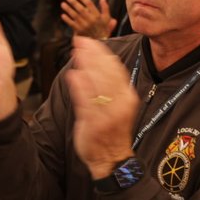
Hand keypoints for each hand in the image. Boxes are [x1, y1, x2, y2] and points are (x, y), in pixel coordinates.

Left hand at [61, 0, 114, 38]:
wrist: (100, 42)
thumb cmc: (103, 29)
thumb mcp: (107, 18)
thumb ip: (105, 8)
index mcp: (97, 16)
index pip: (89, 4)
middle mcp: (90, 20)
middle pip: (81, 9)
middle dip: (74, 2)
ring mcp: (84, 26)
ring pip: (75, 15)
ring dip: (68, 9)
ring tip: (63, 4)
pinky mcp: (79, 31)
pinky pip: (72, 24)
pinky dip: (67, 19)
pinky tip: (63, 15)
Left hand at [64, 36, 138, 178]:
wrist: (111, 158)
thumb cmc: (112, 129)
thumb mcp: (117, 104)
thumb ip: (109, 84)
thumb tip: (99, 59)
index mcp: (127, 96)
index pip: (115, 68)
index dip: (102, 52)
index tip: (90, 41)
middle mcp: (121, 103)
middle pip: (106, 72)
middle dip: (92, 54)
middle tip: (79, 41)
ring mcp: (108, 114)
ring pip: (97, 84)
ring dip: (86, 66)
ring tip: (75, 53)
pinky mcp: (95, 123)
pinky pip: (87, 102)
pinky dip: (80, 87)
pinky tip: (72, 75)